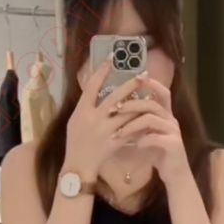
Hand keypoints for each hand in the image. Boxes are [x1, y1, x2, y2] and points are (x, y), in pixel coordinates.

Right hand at [64, 58, 149, 179]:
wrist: (78, 165)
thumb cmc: (74, 141)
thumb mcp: (74, 120)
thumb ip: (85, 105)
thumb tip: (93, 86)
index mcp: (82, 110)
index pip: (92, 86)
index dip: (102, 71)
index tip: (112, 58)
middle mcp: (94, 118)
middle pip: (115, 97)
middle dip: (130, 85)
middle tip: (142, 75)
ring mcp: (106, 131)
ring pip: (126, 114)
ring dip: (139, 103)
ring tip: (149, 95)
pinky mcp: (115, 142)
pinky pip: (130, 129)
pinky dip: (139, 123)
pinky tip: (147, 116)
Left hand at [111, 76, 190, 185]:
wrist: (175, 175)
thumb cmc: (159, 154)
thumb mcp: (146, 136)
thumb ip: (137, 124)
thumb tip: (118, 113)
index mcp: (165, 115)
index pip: (162, 92)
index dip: (150, 84)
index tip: (134, 78)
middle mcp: (171, 120)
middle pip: (152, 103)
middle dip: (131, 104)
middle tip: (114, 109)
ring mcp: (173, 132)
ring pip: (151, 119)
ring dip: (132, 124)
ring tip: (119, 132)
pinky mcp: (174, 145)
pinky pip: (155, 138)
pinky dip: (143, 140)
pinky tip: (136, 145)